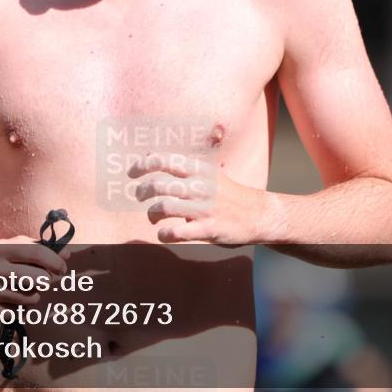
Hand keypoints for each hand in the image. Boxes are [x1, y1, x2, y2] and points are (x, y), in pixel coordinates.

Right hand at [0, 236, 69, 311]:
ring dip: (33, 294)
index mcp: (0, 248)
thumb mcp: (9, 245)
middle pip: (40, 279)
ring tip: (21, 288)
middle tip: (42, 279)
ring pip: (32, 298)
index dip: (56, 262)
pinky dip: (19, 308)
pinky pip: (19, 313)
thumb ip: (38, 247)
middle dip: (46, 280)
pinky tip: (9, 299)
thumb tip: (67, 254)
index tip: (62, 268)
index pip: (38, 253)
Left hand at [127, 152, 263, 244]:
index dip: (143, 165)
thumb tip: (151, 157)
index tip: (131, 173)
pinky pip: (176, 233)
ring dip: (151, 214)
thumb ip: (185, 169)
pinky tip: (163, 234)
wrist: (260, 215)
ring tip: (152, 218)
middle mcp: (201, 186)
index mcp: (200, 170)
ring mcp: (205, 208)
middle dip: (142, 192)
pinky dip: (163, 234)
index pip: (165, 160)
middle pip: (159, 184)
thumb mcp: (210, 174)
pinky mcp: (208, 229)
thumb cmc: (229, 194)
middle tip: (139, 197)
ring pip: (164, 207)